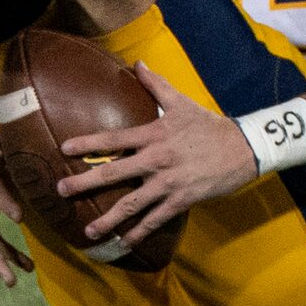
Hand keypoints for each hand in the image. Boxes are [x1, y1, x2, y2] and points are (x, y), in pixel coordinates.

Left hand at [55, 62, 258, 247]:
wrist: (244, 147)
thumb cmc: (210, 125)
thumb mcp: (183, 103)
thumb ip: (157, 85)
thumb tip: (137, 63)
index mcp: (155, 135)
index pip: (115, 138)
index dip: (89, 143)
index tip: (64, 148)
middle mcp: (157, 159)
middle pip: (115, 174)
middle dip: (85, 183)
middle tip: (61, 190)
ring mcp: (169, 182)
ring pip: (132, 204)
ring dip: (108, 219)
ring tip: (89, 231)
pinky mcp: (182, 199)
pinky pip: (156, 219)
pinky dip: (139, 232)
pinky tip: (125, 242)